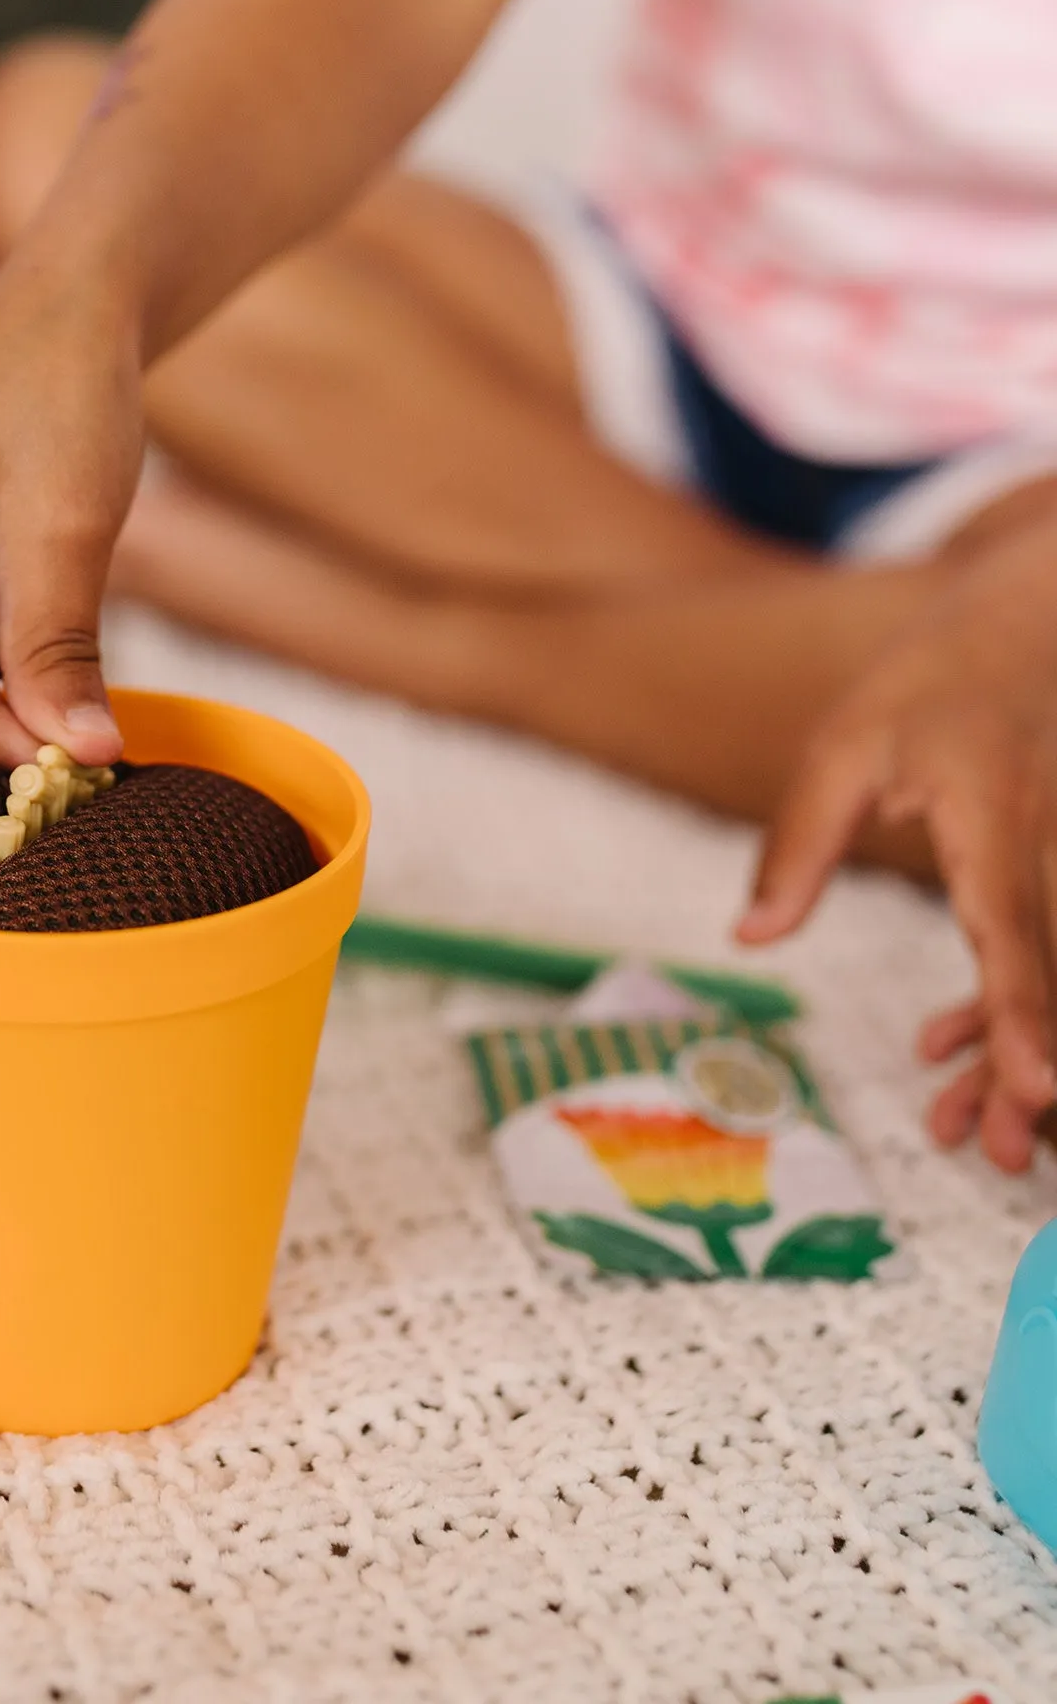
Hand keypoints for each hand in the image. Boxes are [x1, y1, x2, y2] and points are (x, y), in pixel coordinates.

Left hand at [738, 565, 1056, 1172]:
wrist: (1023, 625)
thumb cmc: (924, 683)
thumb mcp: (840, 749)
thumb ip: (798, 846)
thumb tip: (752, 937)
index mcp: (995, 810)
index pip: (1011, 927)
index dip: (1023, 1012)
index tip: (1041, 1087)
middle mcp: (1047, 843)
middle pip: (1050, 973)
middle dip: (1028, 1070)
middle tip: (1000, 1154)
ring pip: (1056, 971)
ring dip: (1019, 1052)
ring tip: (981, 1139)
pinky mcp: (1056, 867)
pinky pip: (1044, 947)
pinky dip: (1014, 1005)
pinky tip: (954, 1047)